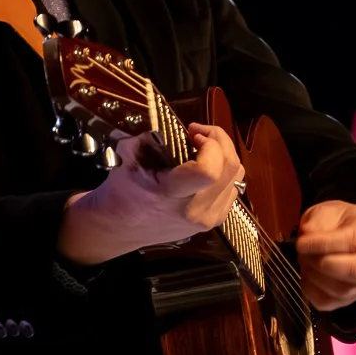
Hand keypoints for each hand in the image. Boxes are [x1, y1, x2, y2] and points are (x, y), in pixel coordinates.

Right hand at [56, 123, 242, 265]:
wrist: (118, 229)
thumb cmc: (121, 192)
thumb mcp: (126, 158)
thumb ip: (149, 138)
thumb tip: (170, 125)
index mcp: (172, 195)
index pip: (209, 170)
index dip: (210, 144)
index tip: (192, 134)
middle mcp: (195, 210)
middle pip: (230, 167)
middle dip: (218, 140)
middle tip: (198, 132)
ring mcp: (208, 219)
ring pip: (236, 176)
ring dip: (223, 154)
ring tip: (202, 147)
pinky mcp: (214, 221)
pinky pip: (233, 188)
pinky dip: (224, 171)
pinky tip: (205, 166)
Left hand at [294, 200, 355, 311]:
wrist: (350, 234)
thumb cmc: (340, 221)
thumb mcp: (329, 210)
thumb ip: (319, 218)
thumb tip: (308, 233)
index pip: (353, 242)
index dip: (323, 245)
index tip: (301, 243)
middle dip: (323, 265)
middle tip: (305, 255)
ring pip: (342, 291)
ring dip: (314, 278)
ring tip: (305, 263)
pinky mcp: (352, 299)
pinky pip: (329, 303)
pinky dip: (311, 291)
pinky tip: (308, 276)